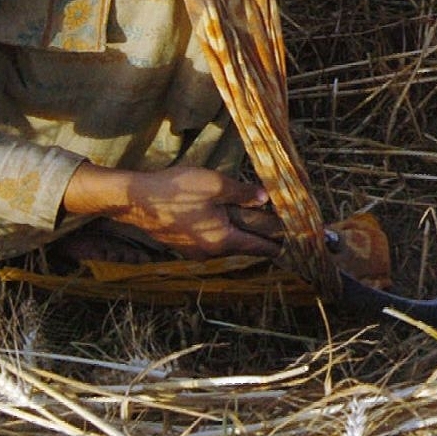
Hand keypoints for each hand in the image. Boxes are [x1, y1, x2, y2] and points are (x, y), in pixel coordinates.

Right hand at [61, 163, 281, 258]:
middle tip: (290, 232)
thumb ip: (242, 193)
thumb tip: (265, 198)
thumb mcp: (215, 184)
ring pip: (230, 243)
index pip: (260, 245)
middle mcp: (210, 251)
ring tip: (268, 225)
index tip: (301, 244)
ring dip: (248, 234)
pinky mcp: (185, 243)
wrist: (135, 199)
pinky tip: (234, 219)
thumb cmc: (176, 190)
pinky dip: (229, 231)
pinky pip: (215, 239)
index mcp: (222, 239)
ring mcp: (196, 250)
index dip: (282, 243)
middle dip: (268, 238)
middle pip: (247, 246)